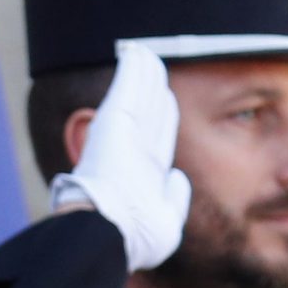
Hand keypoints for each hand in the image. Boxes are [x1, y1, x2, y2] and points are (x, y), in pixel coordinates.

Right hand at [51, 41, 191, 269]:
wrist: (108, 233)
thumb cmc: (135, 236)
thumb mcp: (167, 219)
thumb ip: (175, 196)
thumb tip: (179, 178)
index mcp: (143, 173)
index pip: (157, 135)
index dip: (162, 116)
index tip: (166, 101)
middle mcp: (133, 149)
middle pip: (149, 109)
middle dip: (152, 88)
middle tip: (153, 68)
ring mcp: (123, 134)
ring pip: (141, 94)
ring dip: (144, 72)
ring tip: (145, 52)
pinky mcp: (115, 121)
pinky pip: (129, 87)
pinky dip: (132, 69)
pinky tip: (137, 51)